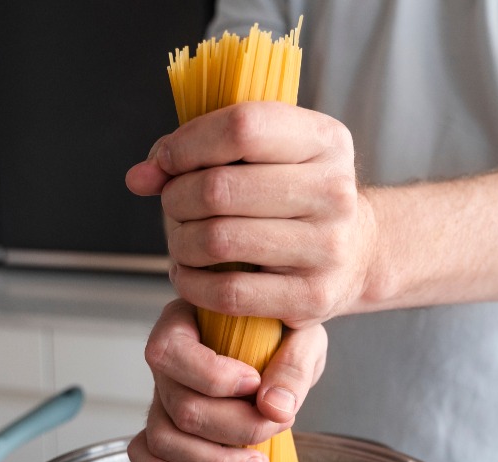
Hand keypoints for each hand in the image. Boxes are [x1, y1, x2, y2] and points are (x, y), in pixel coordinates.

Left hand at [125, 102, 377, 329]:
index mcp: (326, 141)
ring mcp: (326, 248)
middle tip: (173, 206)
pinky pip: (228, 292)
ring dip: (180, 241)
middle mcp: (334, 192)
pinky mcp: (312, 297)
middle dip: (176, 198)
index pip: (242, 128)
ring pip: (218, 240)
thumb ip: (201, 151)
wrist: (356, 252)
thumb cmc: (294, 196)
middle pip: (220, 188)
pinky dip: (192, 283)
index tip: (166, 161)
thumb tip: (141, 176)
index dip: (187, 144)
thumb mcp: (266, 155)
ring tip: (181, 240)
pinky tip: (190, 274)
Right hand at [126, 299, 327, 461]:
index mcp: (185, 321)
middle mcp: (168, 360)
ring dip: (212, 460)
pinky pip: (146, 454)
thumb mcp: (302, 335)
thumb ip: (293, 365)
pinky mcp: (166, 426)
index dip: (212, 376)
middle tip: (277, 424)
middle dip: (233, 427)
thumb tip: (274, 407)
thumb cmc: (286, 333)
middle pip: (179, 405)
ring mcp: (163, 395)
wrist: (284, 350)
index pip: (172, 351)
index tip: (255, 382)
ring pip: (164, 437)